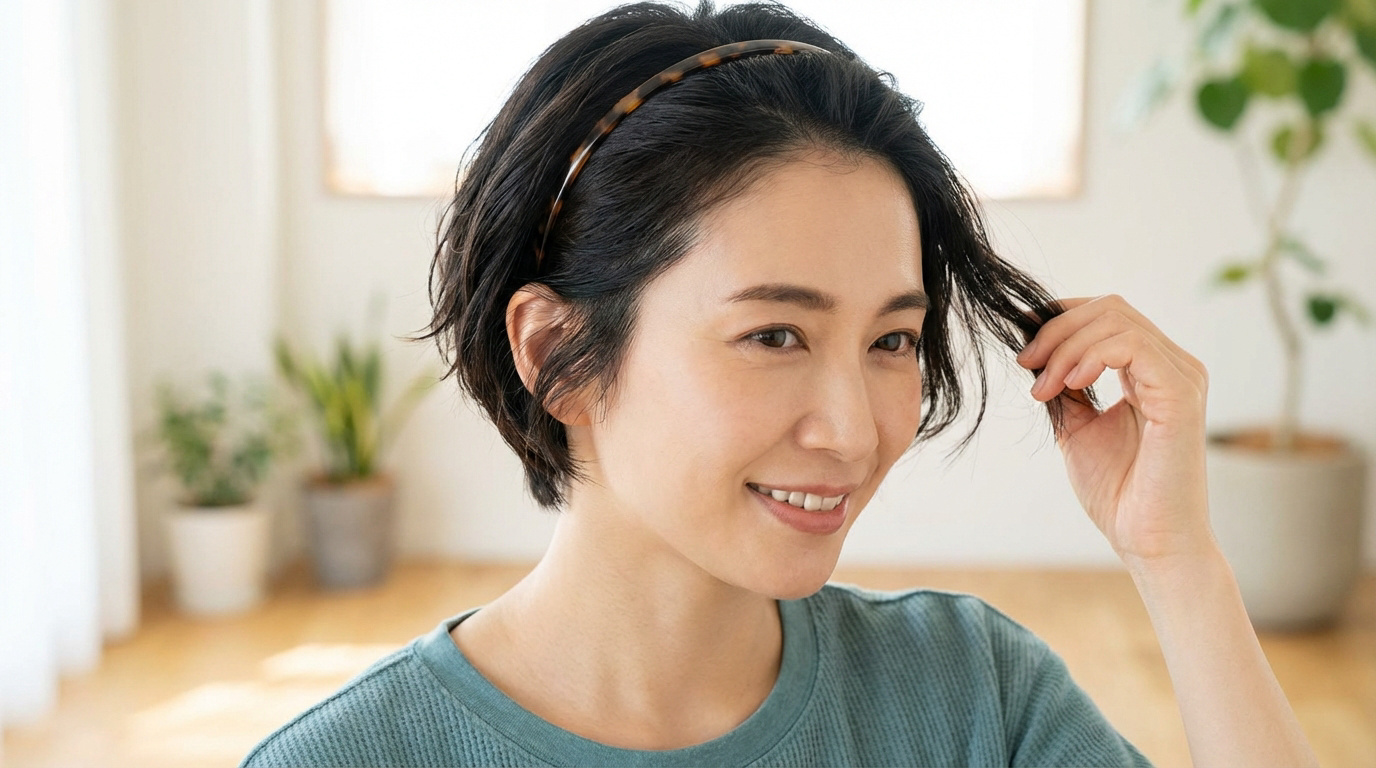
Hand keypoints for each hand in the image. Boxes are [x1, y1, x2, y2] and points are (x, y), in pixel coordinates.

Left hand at [1016, 295, 1214, 565]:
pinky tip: (1069, 383)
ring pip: (1116, 321)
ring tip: (1044, 387)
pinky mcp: (1181, 393)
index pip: (1108, 314)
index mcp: (1153, 370)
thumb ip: (1066, 386)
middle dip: (1057, 329)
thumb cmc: (1118, 491)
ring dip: (1065, 348)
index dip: (1060, 314)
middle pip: (1109, 308)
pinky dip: (1090, 356)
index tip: (1021, 335)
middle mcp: (1174, 365)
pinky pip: (1130, 347)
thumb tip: (1036, 352)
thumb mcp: (1078, 426)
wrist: (1147, 539)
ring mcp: (1182, 376)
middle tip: (1026, 364)